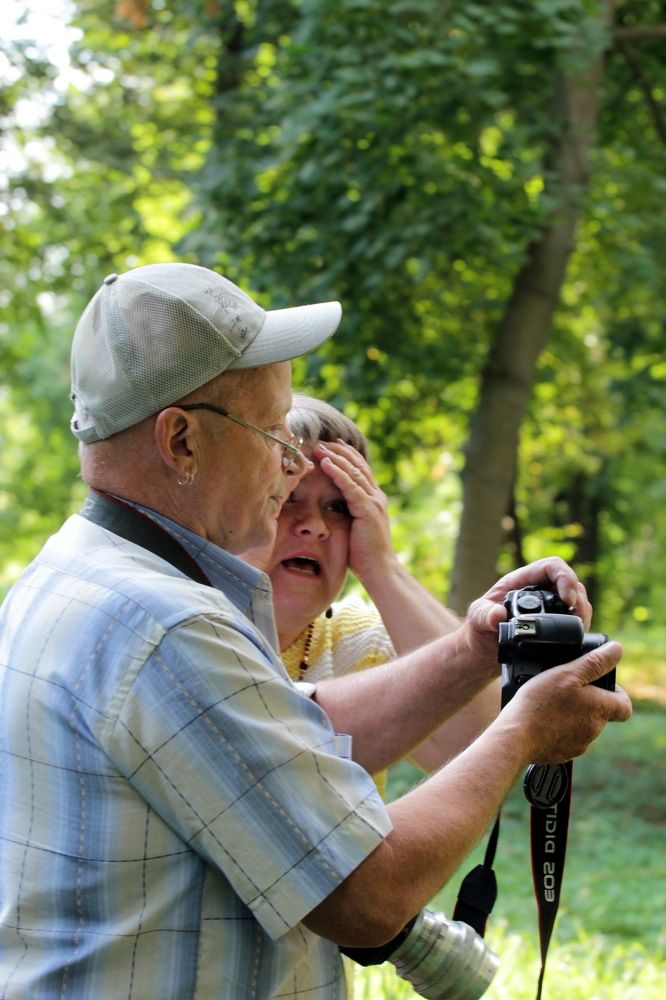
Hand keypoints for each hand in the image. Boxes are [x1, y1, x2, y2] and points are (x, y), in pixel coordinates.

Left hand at [314, 440, 395, 582]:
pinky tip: (325, 463)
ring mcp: (374, 501)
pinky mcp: (368, 509)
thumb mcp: (353, 529)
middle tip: (323, 441)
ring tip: (320, 447)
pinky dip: (337, 472)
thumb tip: (330, 509)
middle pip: (358, 465)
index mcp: (374, 500)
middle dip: (340, 451)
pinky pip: (350, 486)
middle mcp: (376, 497)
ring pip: (354, 472)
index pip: (361, 470)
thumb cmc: (364, 556)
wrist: (380, 570)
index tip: (332, 445)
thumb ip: (346, 514)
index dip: (347, 456)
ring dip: (335, 457)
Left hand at [462, 556, 593, 667]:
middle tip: (576, 621)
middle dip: (578, 600)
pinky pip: (576, 617)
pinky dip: (580, 625)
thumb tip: (498, 615)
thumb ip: (485, 615)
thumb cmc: (479, 627)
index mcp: (522, 580)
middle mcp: (539, 588)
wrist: (484, 647)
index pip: (552, 566)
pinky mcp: (556, 621)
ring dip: (582, 613)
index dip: (565, 578)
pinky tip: (575, 637)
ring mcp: (550, 604)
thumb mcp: (477, 618)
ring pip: (578, 600)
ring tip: (577, 630)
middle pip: (571, 583)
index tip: (567, 600)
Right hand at [501, 640, 630, 764]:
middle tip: (565, 687)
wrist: (515, 737)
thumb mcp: (567, 673)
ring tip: (549, 702)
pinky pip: (565, 738)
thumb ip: (595, 662)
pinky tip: (541, 719)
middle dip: (587, 700)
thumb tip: (617, 650)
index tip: (598, 683)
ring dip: (572, 714)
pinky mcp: (562, 753)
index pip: (624, 705)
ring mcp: (578, 745)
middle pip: (600, 713)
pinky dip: (557, 728)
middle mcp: (593, 730)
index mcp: (600, 710)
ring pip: (582, 725)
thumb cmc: (540, 703)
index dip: (616, 692)